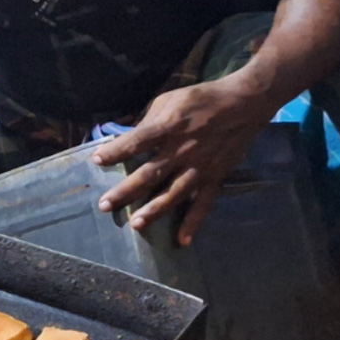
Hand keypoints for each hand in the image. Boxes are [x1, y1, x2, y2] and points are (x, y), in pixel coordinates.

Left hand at [91, 73, 281, 244]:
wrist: (243, 103)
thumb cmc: (201, 99)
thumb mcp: (169, 100)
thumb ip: (149, 121)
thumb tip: (128, 139)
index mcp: (168, 127)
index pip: (136, 141)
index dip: (115, 151)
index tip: (96, 161)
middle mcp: (182, 150)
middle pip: (149, 174)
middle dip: (125, 192)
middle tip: (105, 206)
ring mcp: (199, 167)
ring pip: (173, 194)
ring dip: (153, 211)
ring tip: (136, 225)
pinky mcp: (215, 177)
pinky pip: (203, 204)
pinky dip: (193, 223)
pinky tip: (182, 241)